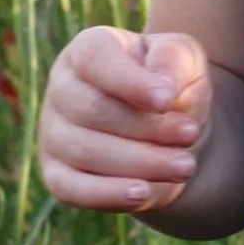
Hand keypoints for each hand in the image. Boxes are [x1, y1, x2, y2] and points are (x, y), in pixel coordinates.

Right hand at [37, 26, 214, 214]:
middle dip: (147, 128)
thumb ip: (174, 60)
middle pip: (93, 111)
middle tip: (191, 134)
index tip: (166, 100)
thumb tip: (162, 87)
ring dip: (141, 163)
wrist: (169, 129)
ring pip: (86, 153)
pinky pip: (70, 189)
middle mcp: (61, 89)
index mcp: (86, 50)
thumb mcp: (184, 58)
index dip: (129, 82)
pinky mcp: (56, 174)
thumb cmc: (171, 84)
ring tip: (185, 166)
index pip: (94, 60)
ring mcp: (53, 134)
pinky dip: (107, 194)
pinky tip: (142, 193)